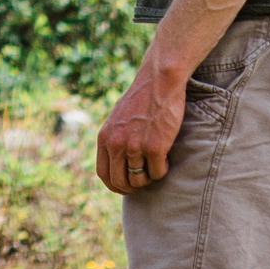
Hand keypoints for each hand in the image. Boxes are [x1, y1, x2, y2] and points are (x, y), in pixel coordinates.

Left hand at [96, 53, 184, 195]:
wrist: (159, 81)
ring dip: (149, 177)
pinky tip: (165, 158)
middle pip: (120, 182)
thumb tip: (116, 164)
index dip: (115, 185)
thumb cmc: (142, 98)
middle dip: (132, 187)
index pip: (104, 174)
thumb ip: (114, 139)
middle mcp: (117, 144)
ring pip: (140, 180)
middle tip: (143, 181)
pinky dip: (162, 170)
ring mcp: (135, 147)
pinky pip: (157, 173)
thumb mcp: (118, 119)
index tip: (126, 186)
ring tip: (155, 165)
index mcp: (105, 137)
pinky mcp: (155, 147)